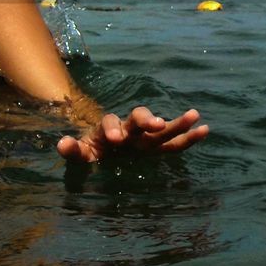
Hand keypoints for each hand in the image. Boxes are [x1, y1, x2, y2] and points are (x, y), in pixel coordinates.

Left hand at [56, 106, 207, 162]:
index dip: (112, 128)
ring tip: (193, 114)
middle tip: (154, 123)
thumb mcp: (80, 151)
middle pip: (137, 116)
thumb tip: (61, 144)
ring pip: (160, 125)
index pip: (109, 122)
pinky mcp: (155, 144)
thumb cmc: (92, 148)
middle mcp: (128, 127)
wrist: (104, 143)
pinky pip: (173, 141)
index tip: (114, 138)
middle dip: (145, 118)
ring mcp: (143, 134)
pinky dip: (188, 136)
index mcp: (107, 128)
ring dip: (175, 121)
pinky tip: (205, 130)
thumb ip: (72, 149)